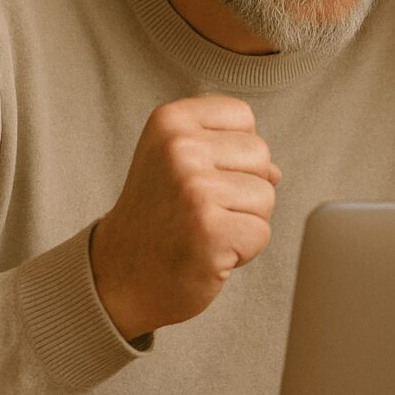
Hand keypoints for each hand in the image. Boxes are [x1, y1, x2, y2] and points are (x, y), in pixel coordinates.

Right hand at [90, 96, 280, 341]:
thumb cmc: (156, 218)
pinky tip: (207, 251)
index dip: (232, 151)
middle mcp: (179, 148)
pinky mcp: (211, 230)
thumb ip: (225, 151)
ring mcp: (194, 189)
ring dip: (244, 220)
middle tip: (198, 209)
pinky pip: (261, 232)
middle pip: (260, 154)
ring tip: (202, 229)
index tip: (195, 175)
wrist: (120, 277)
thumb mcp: (175, 163)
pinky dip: (243, 250)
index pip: (242, 116)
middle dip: (242, 187)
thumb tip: (274, 172)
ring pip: (266, 194)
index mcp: (170, 121)